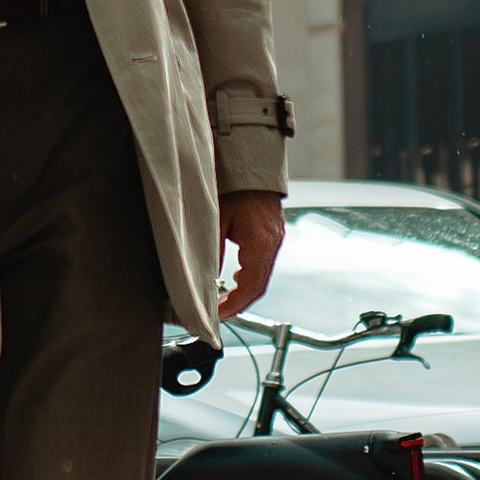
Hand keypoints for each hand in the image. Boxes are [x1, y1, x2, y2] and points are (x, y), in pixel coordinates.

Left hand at [217, 191, 283, 321]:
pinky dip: (248, 276)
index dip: (234, 306)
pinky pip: (263, 263)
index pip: (250, 287)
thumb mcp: (216, 219)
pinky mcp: (272, 234)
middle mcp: (273, 243)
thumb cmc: (234, 186)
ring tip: (222, 301)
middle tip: (217, 314)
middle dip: (238, 303)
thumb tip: (204, 279)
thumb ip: (212, 251)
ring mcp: (275, 239)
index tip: (217, 316)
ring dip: (243, 291)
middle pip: (258, 286)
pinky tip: (234, 279)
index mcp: (261, 242)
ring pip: (261, 276)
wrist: (251, 163)